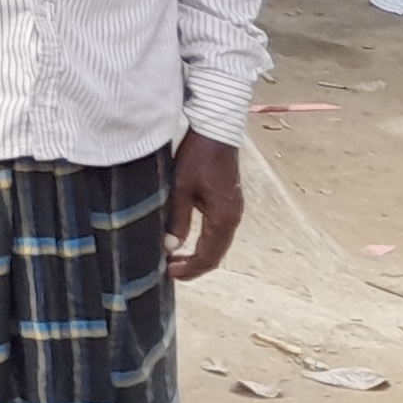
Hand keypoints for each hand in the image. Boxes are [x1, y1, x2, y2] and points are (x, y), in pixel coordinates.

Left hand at [165, 131, 244, 279]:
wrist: (217, 129)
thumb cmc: (198, 156)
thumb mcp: (181, 188)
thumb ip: (178, 219)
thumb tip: (171, 247)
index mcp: (223, 217)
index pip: (208, 257)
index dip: (189, 269)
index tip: (169, 273)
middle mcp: (233, 217)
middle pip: (216, 254)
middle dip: (194, 266)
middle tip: (170, 269)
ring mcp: (233, 209)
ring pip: (218, 244)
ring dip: (199, 254)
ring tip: (175, 257)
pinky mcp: (229, 201)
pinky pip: (219, 231)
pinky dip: (205, 241)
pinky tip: (188, 239)